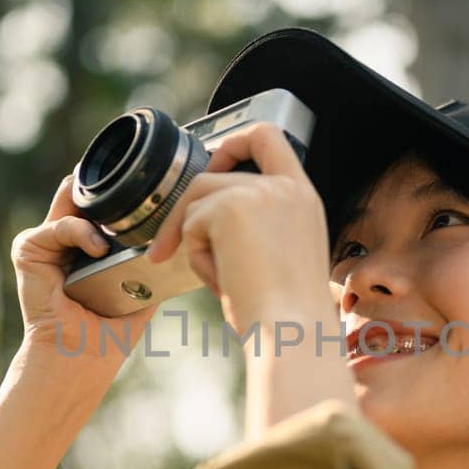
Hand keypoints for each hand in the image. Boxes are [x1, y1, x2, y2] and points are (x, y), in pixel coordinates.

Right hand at [11, 172, 158, 366]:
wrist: (82, 358)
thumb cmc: (108, 334)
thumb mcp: (141, 292)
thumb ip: (151, 263)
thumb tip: (177, 241)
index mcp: (87, 248)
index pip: (100, 205)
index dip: (120, 193)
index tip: (145, 185)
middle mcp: (64, 241)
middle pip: (83, 195)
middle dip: (105, 189)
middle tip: (131, 188)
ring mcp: (45, 243)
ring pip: (69, 201)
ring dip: (98, 210)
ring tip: (118, 235)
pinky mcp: (28, 250)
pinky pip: (59, 227)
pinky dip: (81, 232)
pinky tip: (98, 249)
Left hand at [143, 123, 333, 331]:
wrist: (292, 330)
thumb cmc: (288, 313)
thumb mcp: (282, 256)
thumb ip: (258, 226)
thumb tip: (206, 221)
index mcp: (302, 196)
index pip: (268, 138)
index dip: (233, 144)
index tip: (213, 165)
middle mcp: (285, 187)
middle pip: (213, 175)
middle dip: (186, 211)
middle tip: (166, 247)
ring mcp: (259, 192)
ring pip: (196, 200)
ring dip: (193, 241)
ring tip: (218, 278)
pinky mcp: (230, 207)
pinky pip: (191, 224)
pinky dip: (197, 257)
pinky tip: (224, 280)